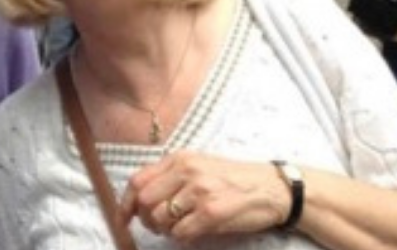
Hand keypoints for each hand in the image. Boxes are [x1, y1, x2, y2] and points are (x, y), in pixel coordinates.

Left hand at [119, 151, 289, 242]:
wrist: (272, 188)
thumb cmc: (235, 179)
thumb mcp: (200, 165)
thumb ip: (172, 176)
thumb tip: (140, 196)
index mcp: (180, 159)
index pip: (138, 181)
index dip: (126, 203)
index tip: (124, 218)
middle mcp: (186, 171)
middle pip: (145, 202)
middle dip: (147, 220)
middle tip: (158, 226)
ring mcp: (199, 191)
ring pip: (161, 219)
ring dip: (165, 230)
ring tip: (178, 228)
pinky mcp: (212, 212)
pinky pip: (181, 233)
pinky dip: (183, 238)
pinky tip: (194, 233)